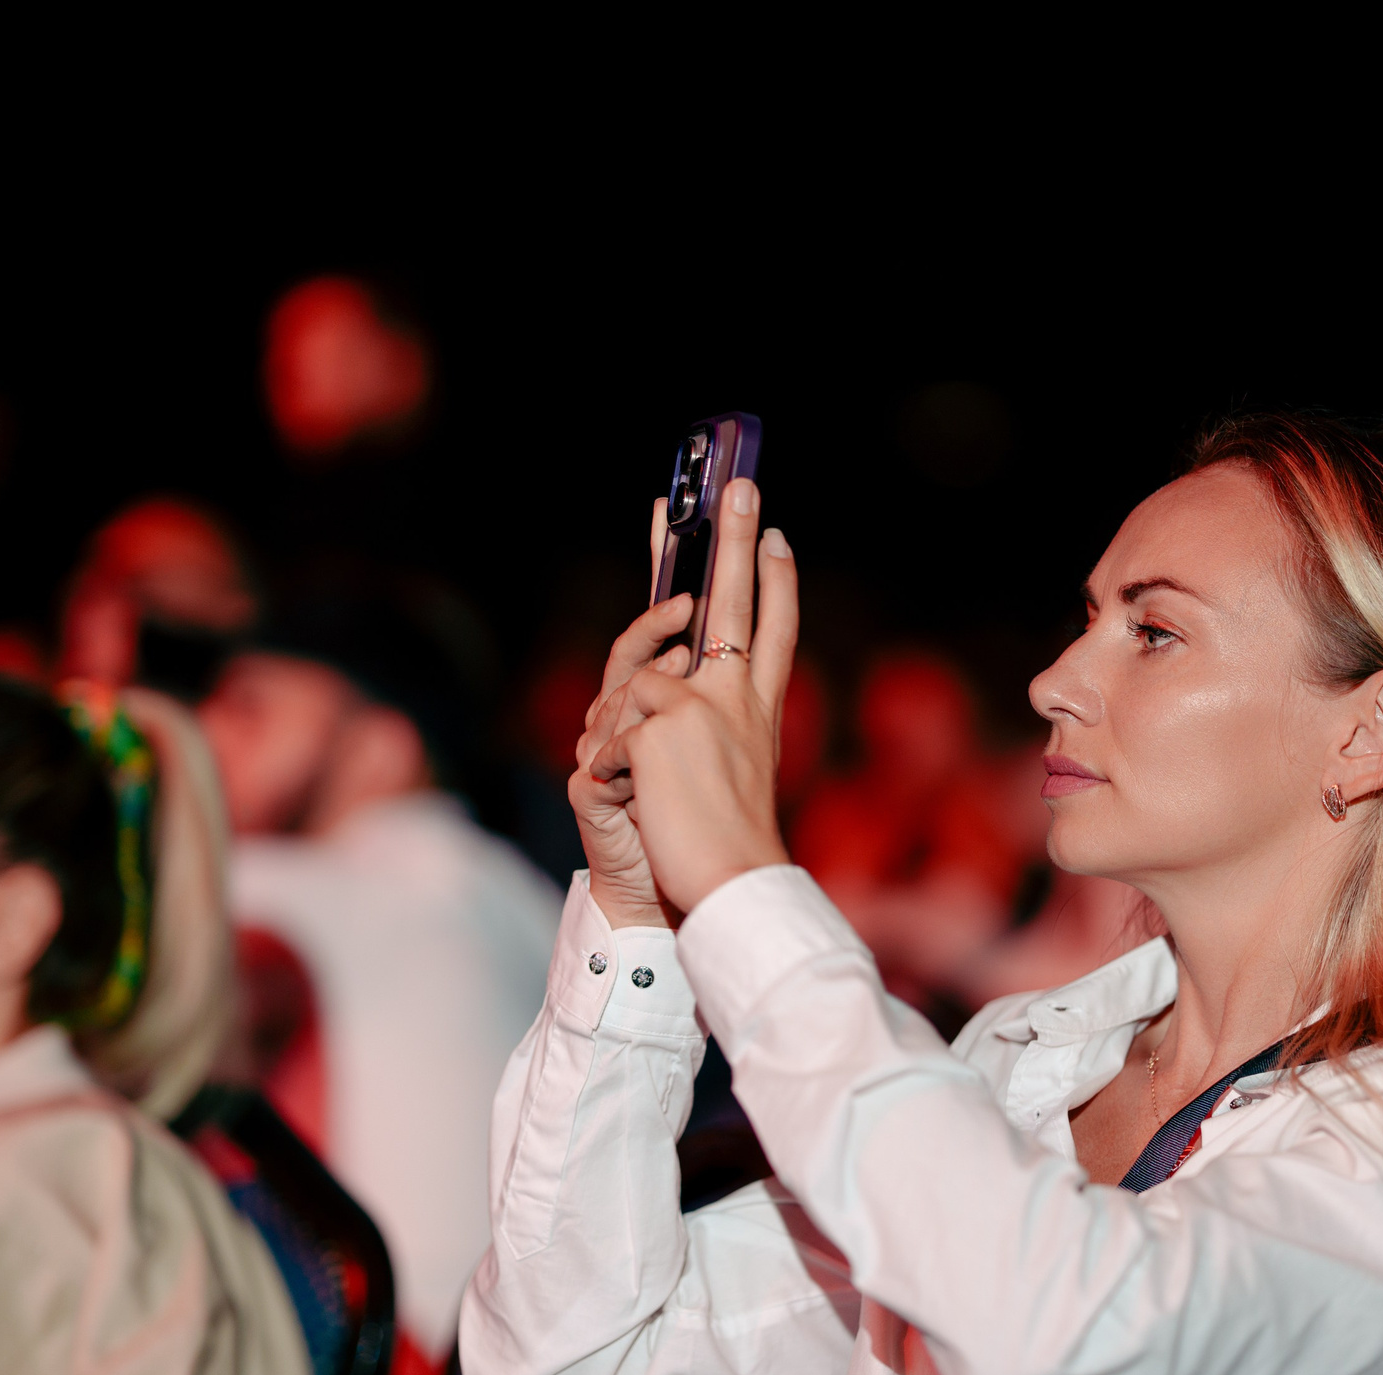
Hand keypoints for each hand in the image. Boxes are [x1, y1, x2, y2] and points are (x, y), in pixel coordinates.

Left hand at [587, 477, 797, 915]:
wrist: (730, 884)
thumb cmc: (722, 849)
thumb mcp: (721, 776)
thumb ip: (694, 726)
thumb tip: (651, 687)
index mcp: (757, 711)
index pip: (775, 631)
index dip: (777, 582)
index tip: (774, 535)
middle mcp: (736, 698)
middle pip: (738, 601)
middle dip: (737, 537)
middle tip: (739, 483)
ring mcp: (700, 705)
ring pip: (638, 677)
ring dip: (617, 728)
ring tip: (633, 785)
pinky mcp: (662, 725)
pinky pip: (611, 725)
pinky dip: (606, 763)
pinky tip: (627, 799)